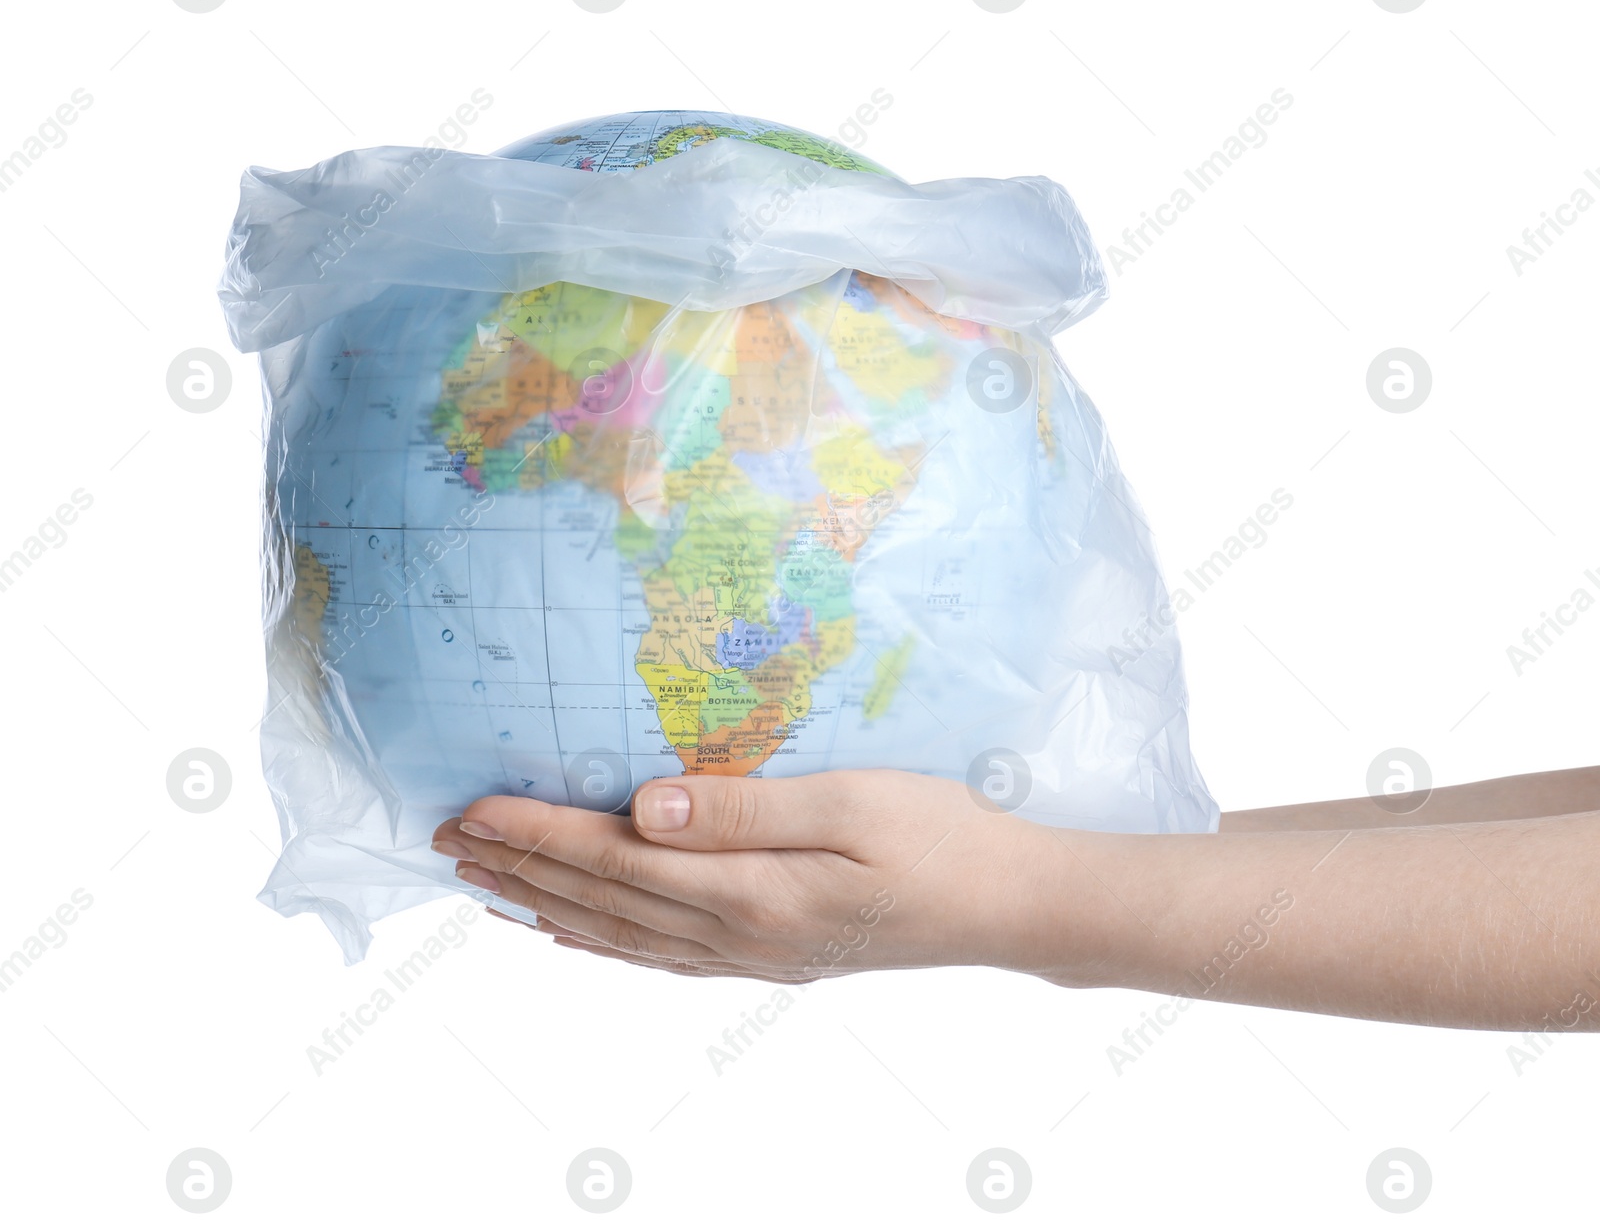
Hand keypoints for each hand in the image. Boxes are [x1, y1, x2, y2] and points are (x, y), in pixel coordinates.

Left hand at [431, 769, 1051, 981]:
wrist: (1004, 906)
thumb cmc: (940, 837)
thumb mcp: (853, 803)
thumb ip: (745, 807)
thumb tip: (643, 805)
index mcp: (748, 891)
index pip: (612, 860)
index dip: (535, 835)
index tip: (470, 809)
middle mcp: (735, 936)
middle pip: (600, 902)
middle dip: (517, 869)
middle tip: (445, 842)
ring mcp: (750, 955)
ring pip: (618, 936)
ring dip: (544, 907)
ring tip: (485, 886)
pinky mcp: (768, 956)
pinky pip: (658, 957)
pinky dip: (602, 943)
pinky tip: (576, 934)